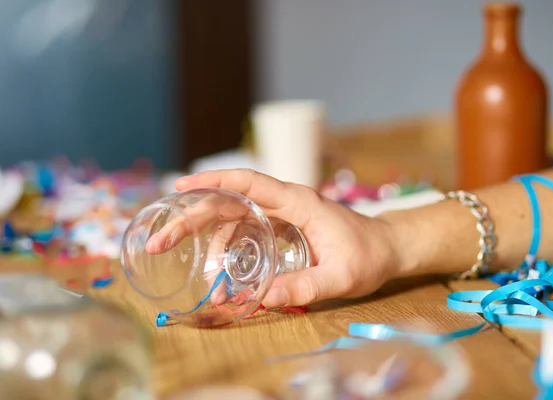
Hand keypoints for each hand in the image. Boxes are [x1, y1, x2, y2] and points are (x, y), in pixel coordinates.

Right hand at [174, 169, 401, 307]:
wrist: (388, 248)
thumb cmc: (369, 255)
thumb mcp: (342, 277)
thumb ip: (306, 286)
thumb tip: (262, 299)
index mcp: (298, 202)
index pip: (249, 182)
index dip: (214, 180)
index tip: (181, 186)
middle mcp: (285, 203)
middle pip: (229, 200)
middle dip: (192, 216)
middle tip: (161, 239)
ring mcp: (281, 215)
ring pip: (233, 217)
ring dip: (206, 237)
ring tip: (188, 266)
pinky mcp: (281, 228)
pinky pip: (245, 232)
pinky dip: (227, 249)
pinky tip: (220, 274)